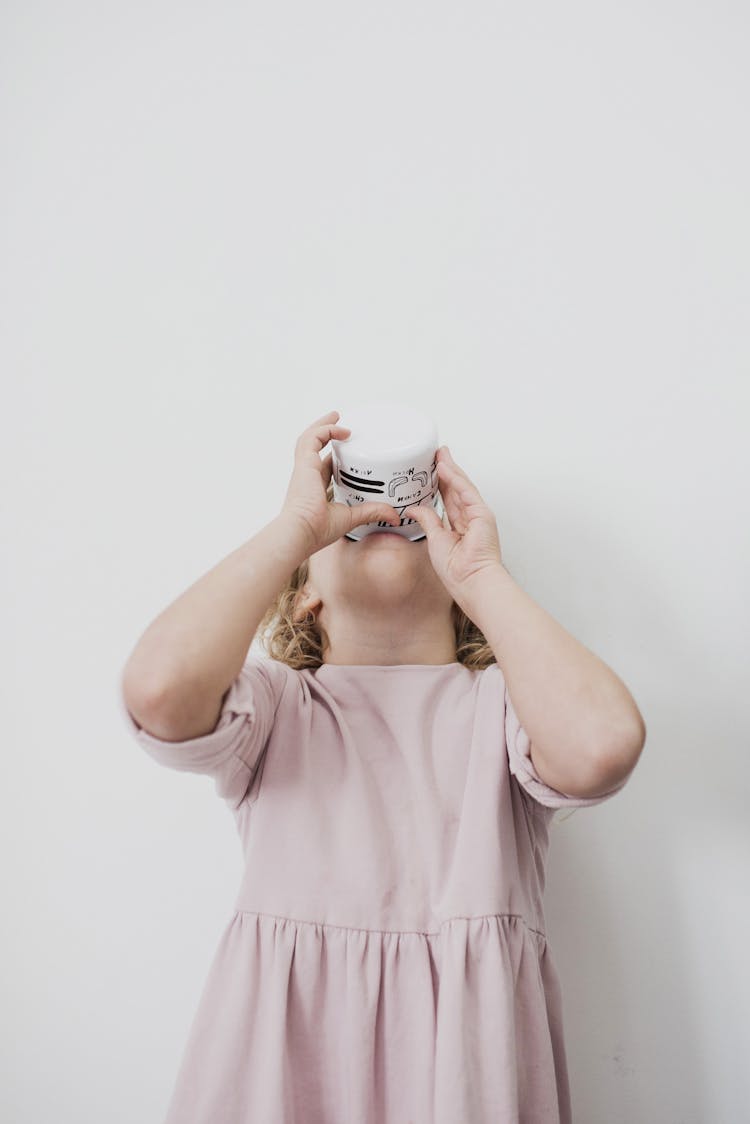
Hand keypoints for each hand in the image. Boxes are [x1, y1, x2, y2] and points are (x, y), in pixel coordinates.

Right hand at [280, 410, 400, 552]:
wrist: (301, 531)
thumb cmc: (317, 530)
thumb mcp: (350, 517)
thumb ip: (371, 512)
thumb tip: (394, 516)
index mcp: (313, 490)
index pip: (323, 469)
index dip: (332, 460)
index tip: (345, 454)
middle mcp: (306, 477)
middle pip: (312, 449)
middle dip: (324, 435)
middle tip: (339, 426)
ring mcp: (303, 468)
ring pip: (309, 439)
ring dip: (323, 426)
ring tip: (336, 416)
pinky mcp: (304, 463)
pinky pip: (313, 438)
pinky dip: (326, 430)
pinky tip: (342, 428)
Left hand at [409, 446, 503, 598]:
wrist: (471, 581)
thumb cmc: (458, 571)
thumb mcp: (435, 540)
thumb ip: (427, 520)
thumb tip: (413, 509)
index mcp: (460, 526)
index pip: (448, 498)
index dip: (440, 483)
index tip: (432, 469)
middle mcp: (470, 518)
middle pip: (455, 488)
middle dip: (446, 470)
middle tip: (437, 453)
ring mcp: (478, 515)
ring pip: (461, 486)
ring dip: (450, 469)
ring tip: (439, 454)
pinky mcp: (482, 514)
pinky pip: (465, 491)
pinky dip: (455, 478)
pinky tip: (444, 467)